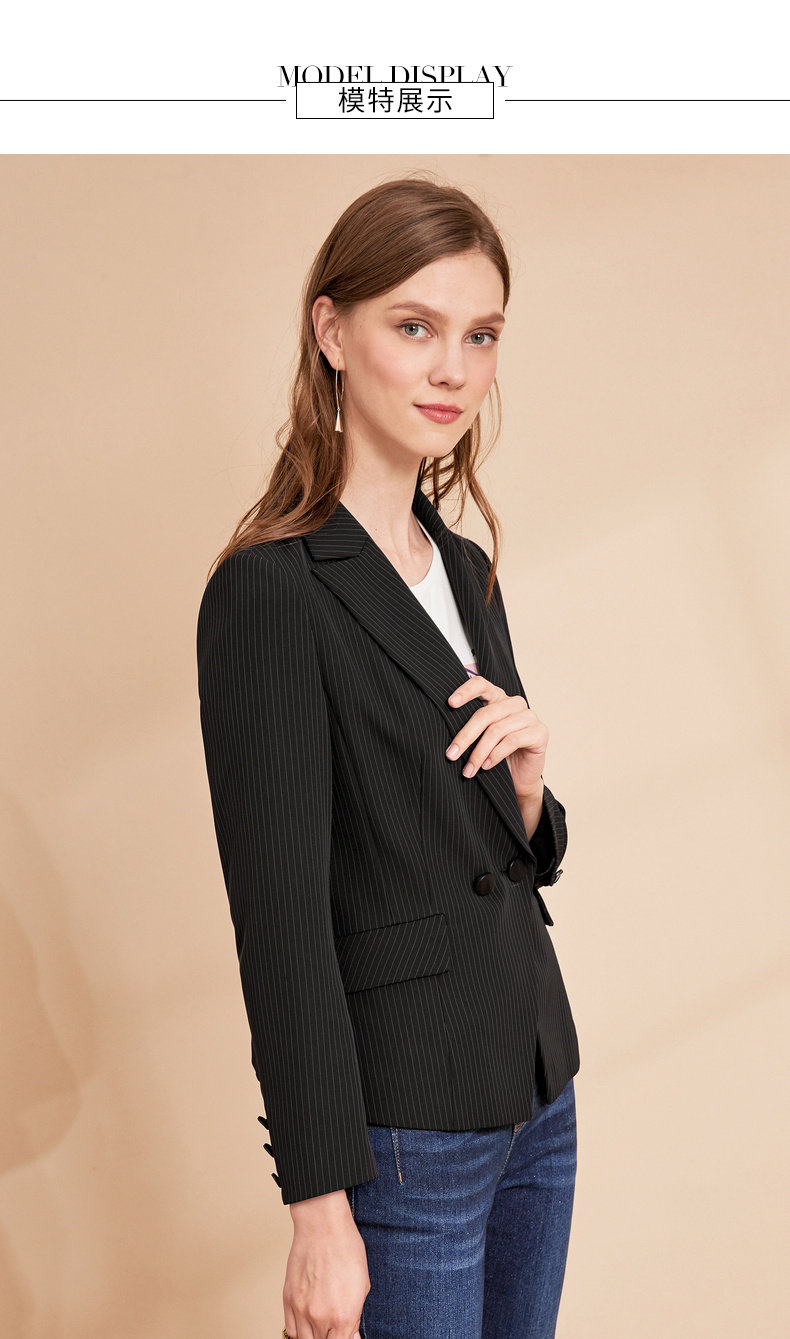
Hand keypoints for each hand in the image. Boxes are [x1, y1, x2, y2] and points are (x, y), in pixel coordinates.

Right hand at [285, 1190, 368, 1337]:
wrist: (322, 1225)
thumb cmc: (346, 1248)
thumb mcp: (363, 1285)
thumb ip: (355, 1316)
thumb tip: (351, 1336)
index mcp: (343, 1316)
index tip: (346, 1335)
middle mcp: (320, 1317)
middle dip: (330, 1337)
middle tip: (335, 1328)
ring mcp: (301, 1309)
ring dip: (314, 1336)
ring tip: (322, 1326)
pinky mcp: (287, 1299)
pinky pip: (290, 1329)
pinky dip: (299, 1331)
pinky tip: (307, 1323)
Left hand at [445, 675, 547, 803]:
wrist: (519, 780)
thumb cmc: (496, 757)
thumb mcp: (479, 739)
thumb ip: (469, 728)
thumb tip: (443, 729)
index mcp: (498, 698)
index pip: (481, 684)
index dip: (466, 691)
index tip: (450, 703)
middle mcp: (515, 703)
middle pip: (485, 714)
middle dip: (465, 737)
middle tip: (451, 755)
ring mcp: (529, 716)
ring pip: (497, 730)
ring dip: (478, 752)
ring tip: (468, 770)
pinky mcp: (540, 732)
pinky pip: (512, 740)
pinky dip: (495, 755)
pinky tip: (486, 766)